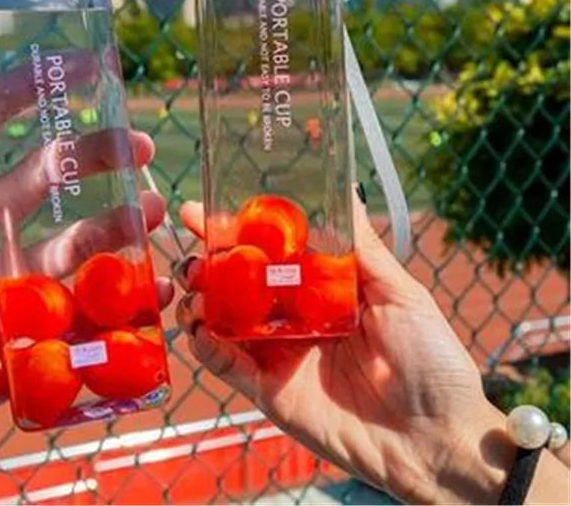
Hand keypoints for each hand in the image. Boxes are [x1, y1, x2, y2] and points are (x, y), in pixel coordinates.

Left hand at [0, 75, 172, 457]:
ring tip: (156, 210)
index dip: (43, 91)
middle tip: (144, 147)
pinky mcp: (35, 324)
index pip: (7, 124)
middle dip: (102, 156)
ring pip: (82, 238)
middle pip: (58, 177)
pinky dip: (128, 296)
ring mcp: (15, 276)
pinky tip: (158, 283)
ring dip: (122, 221)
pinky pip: (90, 303)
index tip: (91, 70)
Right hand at [176, 192, 515, 503]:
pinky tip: (202, 330)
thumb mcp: (400, 294)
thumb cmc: (431, 361)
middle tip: (193, 252)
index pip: (267, 252)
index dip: (234, 230)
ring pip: (220, 319)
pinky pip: (226, 366)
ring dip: (198, 300)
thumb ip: (362, 248)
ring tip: (195, 287)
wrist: (436, 438)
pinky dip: (206, 346)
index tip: (203, 209)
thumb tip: (347, 191)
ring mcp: (276, 352)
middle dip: (205, 262)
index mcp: (318, 289)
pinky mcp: (268, 389)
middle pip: (234, 283)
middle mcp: (291, 316)